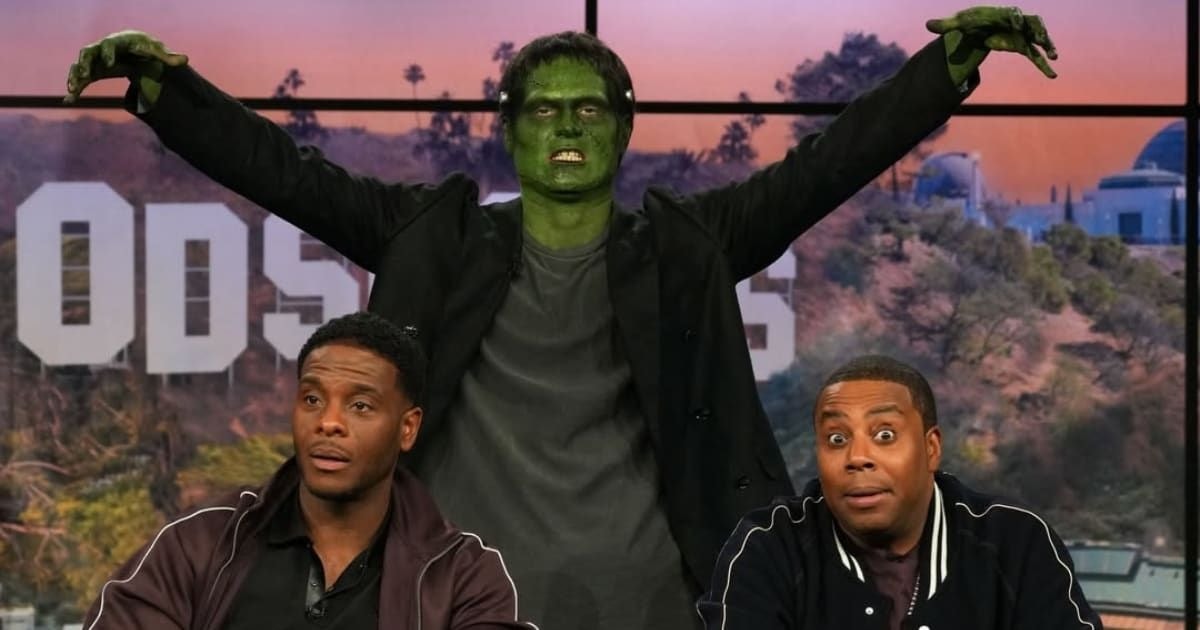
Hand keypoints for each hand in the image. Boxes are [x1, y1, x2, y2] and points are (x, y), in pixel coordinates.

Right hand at [65, 30, 188, 102]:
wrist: (135, 49)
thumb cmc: (147, 48)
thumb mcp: (158, 52)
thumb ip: (168, 57)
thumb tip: (185, 59)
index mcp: (118, 43)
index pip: (109, 45)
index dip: (108, 53)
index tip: (109, 63)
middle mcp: (102, 49)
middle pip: (87, 53)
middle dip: (84, 63)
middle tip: (83, 75)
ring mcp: (95, 60)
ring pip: (79, 66)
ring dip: (75, 77)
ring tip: (72, 90)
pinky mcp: (93, 71)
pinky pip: (81, 79)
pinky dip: (75, 88)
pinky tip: (69, 100)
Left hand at [927, 6, 1057, 78]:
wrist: (981, 26)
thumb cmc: (972, 21)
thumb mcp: (958, 23)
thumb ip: (946, 24)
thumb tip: (927, 25)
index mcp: (1003, 14)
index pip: (1012, 13)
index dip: (1015, 18)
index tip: (1016, 24)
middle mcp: (1017, 22)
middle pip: (1033, 23)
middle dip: (1040, 30)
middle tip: (1044, 39)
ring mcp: (1022, 35)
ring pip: (1039, 39)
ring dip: (1048, 46)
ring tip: (1054, 57)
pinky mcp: (1023, 46)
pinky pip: (1036, 55)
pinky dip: (1043, 65)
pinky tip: (1052, 75)